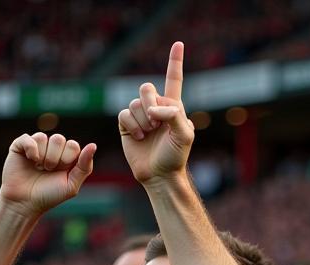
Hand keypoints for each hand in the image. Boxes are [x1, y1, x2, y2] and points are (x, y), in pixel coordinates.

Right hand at [0, 133, 95, 217]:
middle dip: (55, 158)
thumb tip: (93, 145)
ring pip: (44, 137)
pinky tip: (30, 160)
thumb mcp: (71, 185)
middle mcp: (51, 149)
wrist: (25, 203)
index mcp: (66, 157)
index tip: (61, 172)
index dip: (68, 158)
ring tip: (38, 168)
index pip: (73, 145)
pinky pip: (29, 138)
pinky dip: (31, 150)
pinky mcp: (20, 145)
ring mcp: (36, 146)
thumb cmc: (50, 196)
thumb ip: (84, 166)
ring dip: (43, 156)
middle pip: (59, 139)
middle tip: (48, 171)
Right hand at [119, 41, 194, 184]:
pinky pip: (124, 114)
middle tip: (155, 122)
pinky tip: (139, 138)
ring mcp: (140, 116)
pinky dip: (132, 125)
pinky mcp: (127, 125)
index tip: (179, 44)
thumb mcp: (185, 135)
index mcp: (173, 107)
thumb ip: (174, 115)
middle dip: (149, 102)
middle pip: (146, 88)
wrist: (160, 175)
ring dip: (142, 120)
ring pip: (134, 103)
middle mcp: (155, 108)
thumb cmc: (176, 157)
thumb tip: (153, 109)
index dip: (175, 62)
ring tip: (149, 134)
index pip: (174, 80)